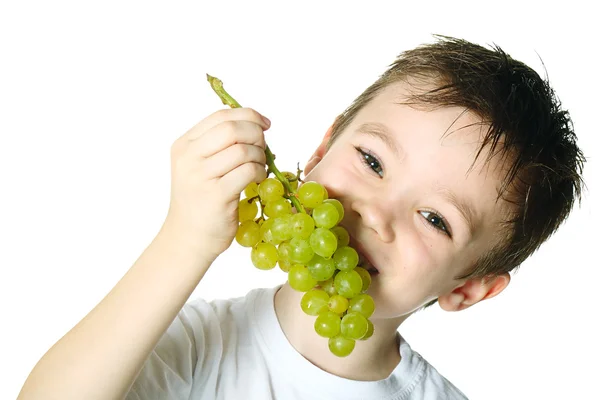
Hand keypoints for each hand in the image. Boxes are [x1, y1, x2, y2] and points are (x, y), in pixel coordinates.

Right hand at [163, 107, 269, 260]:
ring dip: (260, 156)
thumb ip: (218, 144)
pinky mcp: (216, 195)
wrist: (188, 238)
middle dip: (256, 134)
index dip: (248, 115)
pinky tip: (257, 180)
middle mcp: (189, 157)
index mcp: (184, 145)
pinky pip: (248, 171)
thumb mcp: (200, 166)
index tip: (265, 124)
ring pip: (243, 150)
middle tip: (263, 148)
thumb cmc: (199, 200)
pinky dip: (260, 172)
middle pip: (232, 129)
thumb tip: (256, 124)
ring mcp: (201, 176)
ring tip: (259, 167)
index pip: (220, 116)